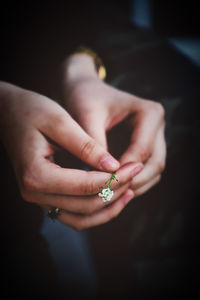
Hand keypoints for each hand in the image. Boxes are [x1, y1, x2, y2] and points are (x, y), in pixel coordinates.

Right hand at [0, 82, 142, 229]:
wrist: (9, 114)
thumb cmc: (32, 111)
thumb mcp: (59, 121)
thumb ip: (86, 145)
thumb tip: (113, 166)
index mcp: (36, 174)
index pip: (85, 186)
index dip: (114, 178)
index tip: (135, 165)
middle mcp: (34, 193)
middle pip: (85, 206)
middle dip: (115, 191)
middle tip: (136, 173)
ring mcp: (39, 198)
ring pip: (81, 218)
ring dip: (108, 208)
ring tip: (130, 190)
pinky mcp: (46, 196)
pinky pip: (74, 214)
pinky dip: (95, 209)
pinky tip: (113, 195)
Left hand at [62, 54, 165, 196]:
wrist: (85, 91)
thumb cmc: (85, 99)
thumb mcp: (86, 116)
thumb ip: (94, 144)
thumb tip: (101, 177)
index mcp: (150, 113)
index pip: (142, 150)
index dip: (124, 170)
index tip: (103, 183)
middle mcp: (157, 126)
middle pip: (155, 164)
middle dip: (133, 181)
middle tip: (108, 193)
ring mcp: (154, 138)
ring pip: (153, 171)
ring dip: (135, 185)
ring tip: (110, 194)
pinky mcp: (146, 148)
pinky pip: (146, 172)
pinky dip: (133, 182)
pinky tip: (113, 189)